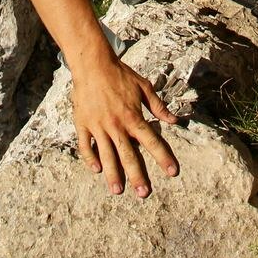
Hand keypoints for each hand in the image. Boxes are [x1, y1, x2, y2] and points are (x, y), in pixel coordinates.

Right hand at [72, 55, 178, 197]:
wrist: (92, 64)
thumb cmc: (120, 74)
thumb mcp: (143, 87)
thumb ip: (158, 106)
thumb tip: (174, 121)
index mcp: (133, 116)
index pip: (152, 141)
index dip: (163, 157)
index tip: (173, 172)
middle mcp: (116, 125)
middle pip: (128, 154)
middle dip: (137, 175)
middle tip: (144, 193)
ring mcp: (98, 126)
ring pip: (107, 155)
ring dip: (113, 174)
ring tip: (118, 190)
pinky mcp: (83, 124)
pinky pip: (86, 145)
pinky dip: (90, 158)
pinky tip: (96, 170)